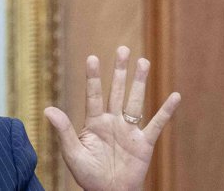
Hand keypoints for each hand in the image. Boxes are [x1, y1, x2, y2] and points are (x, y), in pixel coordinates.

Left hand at [44, 47, 180, 190]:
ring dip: (139, 82)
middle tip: (123, 49)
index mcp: (94, 123)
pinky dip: (166, 111)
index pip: (93, 95)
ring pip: (135, 101)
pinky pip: (157, 124)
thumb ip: (64, 130)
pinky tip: (175, 96)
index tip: (92, 57)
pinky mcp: (144, 143)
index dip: (93, 77)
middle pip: (116, 91)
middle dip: (119, 71)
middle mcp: (112, 121)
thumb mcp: (73, 154)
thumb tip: (48, 109)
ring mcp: (129, 131)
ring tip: (143, 62)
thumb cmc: (88, 175)